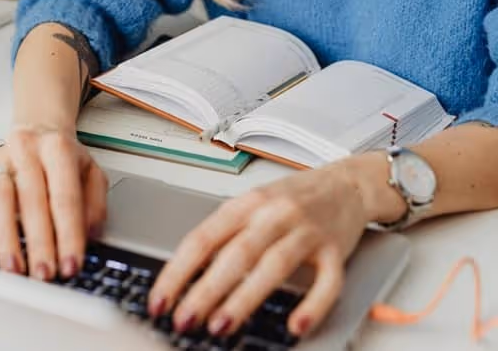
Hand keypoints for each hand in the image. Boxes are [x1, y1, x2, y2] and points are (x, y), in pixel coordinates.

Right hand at [0, 126, 107, 280]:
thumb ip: (95, 203)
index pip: (65, 197)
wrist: (37, 127)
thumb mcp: (91, 171)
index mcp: (58, 148)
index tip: (71, 264)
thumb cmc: (64, 157)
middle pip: (32, 200)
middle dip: (39, 243)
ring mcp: (1, 160)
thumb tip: (88, 235)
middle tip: (44, 274)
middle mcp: (28, 151)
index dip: (68, 235)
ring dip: (6, 239)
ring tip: (15, 269)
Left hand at [148, 163, 368, 338]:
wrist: (348, 182)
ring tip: (220, 325)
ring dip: (245, 297)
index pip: (204, 237)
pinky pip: (327, 281)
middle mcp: (275, 213)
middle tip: (183, 319)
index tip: (159, 300)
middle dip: (205, 289)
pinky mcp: (336, 250)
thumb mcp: (254, 204)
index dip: (178, 270)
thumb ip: (226, 234)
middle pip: (236, 252)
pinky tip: (295, 326)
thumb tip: (186, 277)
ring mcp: (307, 231)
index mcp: (248, 203)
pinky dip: (312, 305)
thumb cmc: (295, 197)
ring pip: (274, 264)